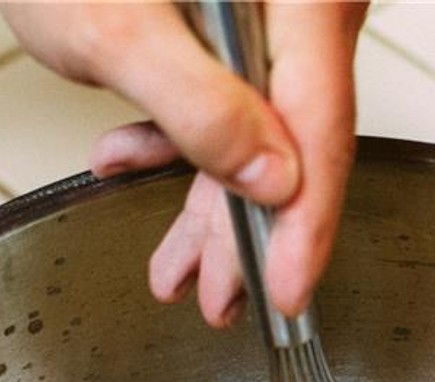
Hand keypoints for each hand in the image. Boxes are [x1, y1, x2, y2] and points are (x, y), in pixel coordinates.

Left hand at [2, 1, 366, 325]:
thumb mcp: (115, 31)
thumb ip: (198, 107)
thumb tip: (273, 180)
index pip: (319, 123)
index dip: (304, 222)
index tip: (286, 290)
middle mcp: (298, 0)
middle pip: (294, 136)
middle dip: (247, 228)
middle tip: (221, 298)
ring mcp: (270, 12)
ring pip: (260, 129)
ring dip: (210, 200)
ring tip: (179, 267)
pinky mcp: (234, 22)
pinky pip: (230, 100)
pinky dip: (183, 145)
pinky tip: (132, 162)